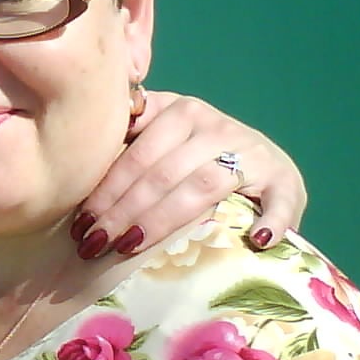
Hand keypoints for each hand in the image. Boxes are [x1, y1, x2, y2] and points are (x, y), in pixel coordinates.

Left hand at [69, 91, 306, 258]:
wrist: (266, 161)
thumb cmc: (198, 155)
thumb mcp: (164, 135)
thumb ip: (130, 137)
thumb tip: (75, 154)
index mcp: (180, 111)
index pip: (136, 152)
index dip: (106, 188)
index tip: (81, 223)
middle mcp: (214, 126)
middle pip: (159, 173)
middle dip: (121, 212)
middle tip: (94, 244)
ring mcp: (251, 152)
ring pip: (198, 187)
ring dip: (161, 222)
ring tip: (129, 248)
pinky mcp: (284, 180)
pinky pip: (278, 201)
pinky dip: (269, 220)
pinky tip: (253, 240)